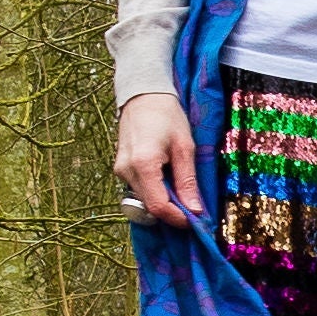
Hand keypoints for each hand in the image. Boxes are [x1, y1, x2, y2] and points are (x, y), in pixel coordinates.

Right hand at [114, 92, 202, 227]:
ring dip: (164, 201)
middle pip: (149, 207)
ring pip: (143, 200)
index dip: (178, 218)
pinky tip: (167, 178)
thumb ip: (187, 181)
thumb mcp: (184, 147)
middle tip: (193, 207)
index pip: (158, 206)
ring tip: (181, 188)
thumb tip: (195, 210)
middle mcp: (126, 171)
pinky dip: (155, 190)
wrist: (143, 96)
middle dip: (172, 211)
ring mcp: (120, 170)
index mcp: (143, 164)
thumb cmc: (167, 116)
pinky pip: (138, 189)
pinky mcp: (120, 169)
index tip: (196, 220)